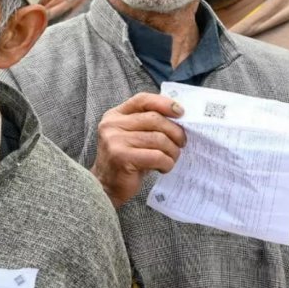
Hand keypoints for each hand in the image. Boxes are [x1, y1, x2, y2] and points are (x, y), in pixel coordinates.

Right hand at [91, 93, 185, 207]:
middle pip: (154, 119)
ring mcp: (115, 140)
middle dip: (175, 131)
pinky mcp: (121, 157)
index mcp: (115, 115)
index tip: (181, 112)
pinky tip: (164, 168)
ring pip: (158, 139)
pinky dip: (167, 163)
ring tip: (172, 158)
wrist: (106, 187)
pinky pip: (156, 156)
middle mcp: (112, 124)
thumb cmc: (127, 161)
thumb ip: (149, 124)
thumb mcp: (134, 136)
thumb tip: (179, 116)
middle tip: (182, 143)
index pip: (142, 100)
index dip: (164, 103)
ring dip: (172, 150)